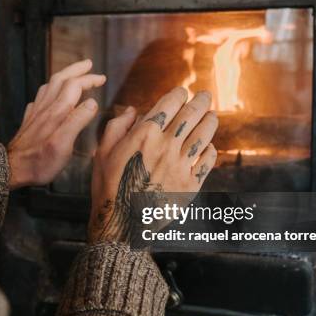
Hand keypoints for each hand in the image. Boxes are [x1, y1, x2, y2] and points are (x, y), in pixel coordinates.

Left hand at [7, 59, 105, 189]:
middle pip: (61, 79)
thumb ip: (77, 121)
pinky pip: (40, 98)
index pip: (75, 86)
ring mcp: (36, 112)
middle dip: (76, 70)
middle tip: (89, 64)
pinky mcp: (30, 119)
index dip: (89, 79)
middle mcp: (46, 107)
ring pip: (49, 86)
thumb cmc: (40, 161)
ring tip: (73, 74)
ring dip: (64, 76)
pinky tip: (51, 96)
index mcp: (57, 112)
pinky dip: (50, 91)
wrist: (12, 169)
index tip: (102, 78)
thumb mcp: (63, 144)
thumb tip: (93, 102)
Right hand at [88, 87, 218, 243]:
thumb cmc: (108, 186)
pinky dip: (210, 150)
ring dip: (210, 122)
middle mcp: (166, 146)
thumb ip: (118, 126)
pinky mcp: (190, 184)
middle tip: (206, 95)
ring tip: (212, 116)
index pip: (170, 104)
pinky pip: (207, 161)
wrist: (121, 222)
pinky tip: (208, 147)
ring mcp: (181, 165)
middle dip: (201, 101)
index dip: (179, 94)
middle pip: (192, 115)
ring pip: (204, 135)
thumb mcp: (103, 151)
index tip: (182, 92)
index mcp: (145, 134)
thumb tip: (133, 110)